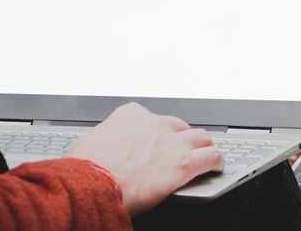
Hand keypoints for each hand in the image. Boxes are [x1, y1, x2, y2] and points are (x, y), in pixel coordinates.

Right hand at [65, 102, 223, 215]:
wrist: (93, 184)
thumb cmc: (85, 169)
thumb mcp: (84, 146)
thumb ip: (96, 143)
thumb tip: (87, 150)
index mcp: (130, 115)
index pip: (152, 120)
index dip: (157, 134)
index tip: (157, 143)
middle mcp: (153, 123)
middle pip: (179, 127)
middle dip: (182, 139)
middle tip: (182, 151)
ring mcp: (170, 142)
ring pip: (201, 138)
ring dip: (203, 147)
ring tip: (206, 156)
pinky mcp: (183, 163)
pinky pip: (211, 157)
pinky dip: (216, 161)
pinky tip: (216, 167)